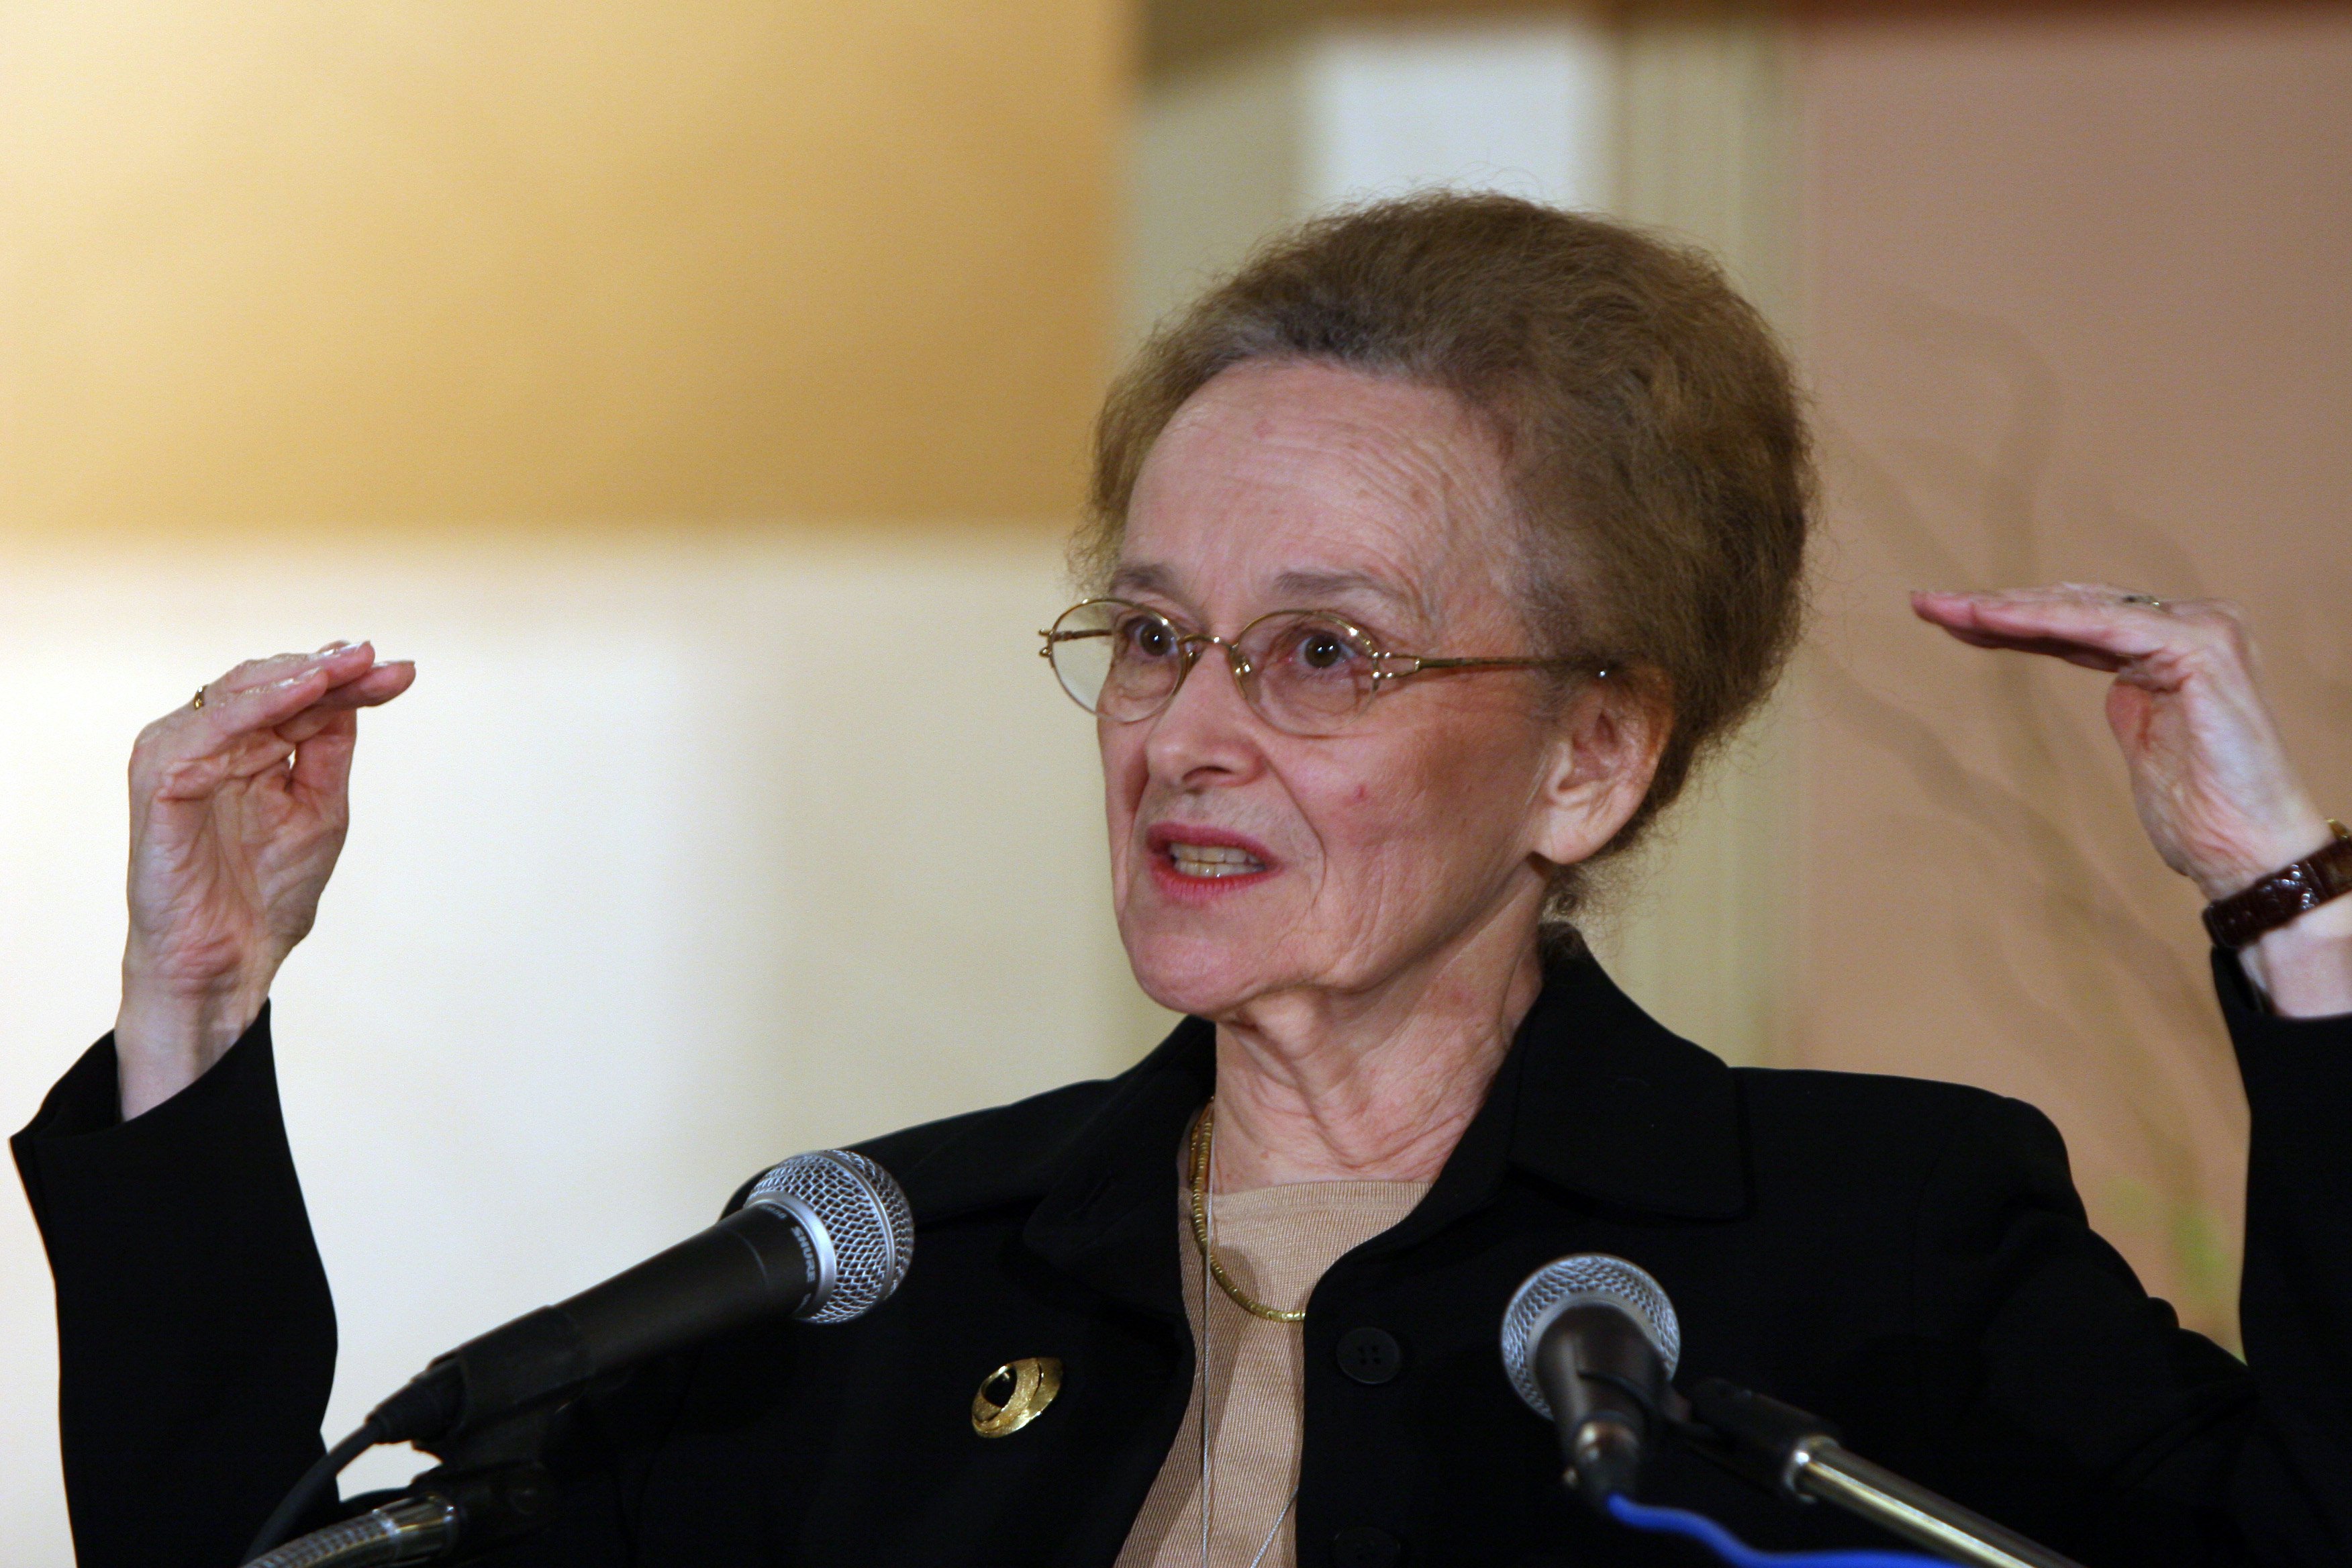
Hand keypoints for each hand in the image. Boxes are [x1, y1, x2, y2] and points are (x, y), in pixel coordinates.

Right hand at [115, 643, 414, 1117]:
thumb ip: (329, 751)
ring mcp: (180, 758)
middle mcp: (210, 745)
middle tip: (377, 658)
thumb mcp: (320, 811)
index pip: (302, 701)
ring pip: (239, 695)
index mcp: (246, 751)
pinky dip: (258, 706)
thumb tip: (356, 691)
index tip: (404, 671)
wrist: (228, 963)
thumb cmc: (266, 896)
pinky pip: (209, 729)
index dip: (352, 683)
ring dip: (295, 675)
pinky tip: (304, 692)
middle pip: (273, 687)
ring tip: (346, 665)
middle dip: (330, 670)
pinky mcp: (161, 781)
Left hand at [1912, 585, 2349, 1015]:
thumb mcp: (2145, 739)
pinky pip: (2103, 625)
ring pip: (2081, 609)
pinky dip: (2045, 619)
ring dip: (2006, 607)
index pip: (2079, 622)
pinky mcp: (2199, 647)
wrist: (2246, 852)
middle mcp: (2190, 627)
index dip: (2013, 620)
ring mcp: (2199, 632)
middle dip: (1997, 606)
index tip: (1950, 620)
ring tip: (1946, 608)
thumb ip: (2127, 697)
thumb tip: (2104, 677)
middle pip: (2074, 607)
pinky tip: (1993, 617)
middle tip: (1929, 604)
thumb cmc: (2201, 810)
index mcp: (2175, 647)